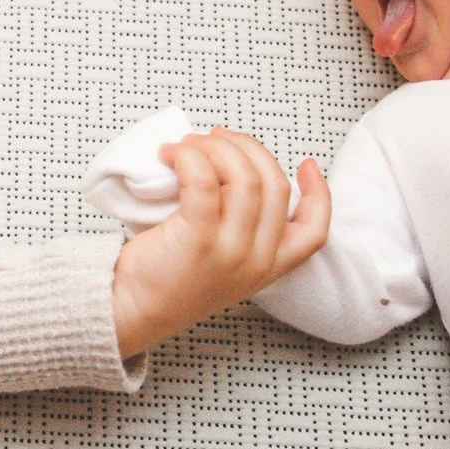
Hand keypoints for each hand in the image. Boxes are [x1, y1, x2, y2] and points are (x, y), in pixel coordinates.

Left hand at [109, 127, 331, 356]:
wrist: (131, 309)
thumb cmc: (166, 276)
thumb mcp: (222, 260)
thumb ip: (240, 225)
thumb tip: (232, 161)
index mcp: (269, 265)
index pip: (314, 230)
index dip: (319, 192)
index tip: (306, 164)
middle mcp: (258, 261)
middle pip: (274, 184)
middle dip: (245, 148)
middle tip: (213, 139)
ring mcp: (232, 252)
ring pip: (244, 177)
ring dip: (215, 147)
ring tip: (186, 146)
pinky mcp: (198, 241)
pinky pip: (203, 181)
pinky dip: (188, 157)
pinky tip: (170, 156)